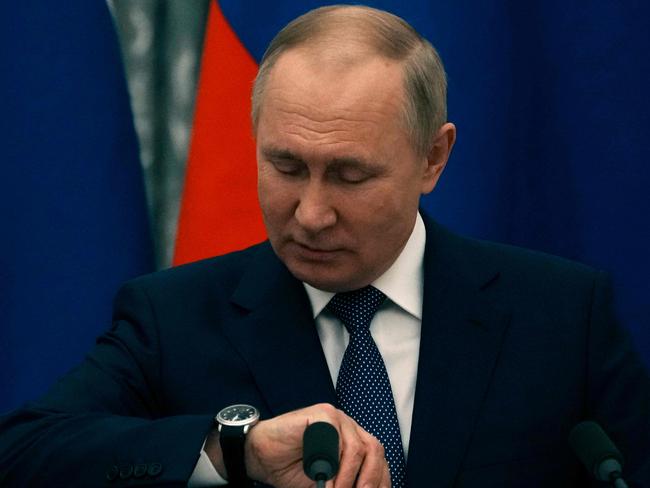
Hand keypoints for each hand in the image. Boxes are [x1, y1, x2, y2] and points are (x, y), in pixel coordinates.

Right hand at [207, 403, 390, 487]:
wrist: (261, 456)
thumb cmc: (292, 470)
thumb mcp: (326, 484)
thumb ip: (344, 486)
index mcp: (354, 443)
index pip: (378, 462)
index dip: (379, 483)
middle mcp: (349, 428)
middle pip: (374, 451)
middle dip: (370, 480)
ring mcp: (336, 418)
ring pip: (358, 447)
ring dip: (348, 477)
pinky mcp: (321, 414)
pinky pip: (335, 436)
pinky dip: (333, 463)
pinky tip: (323, 478)